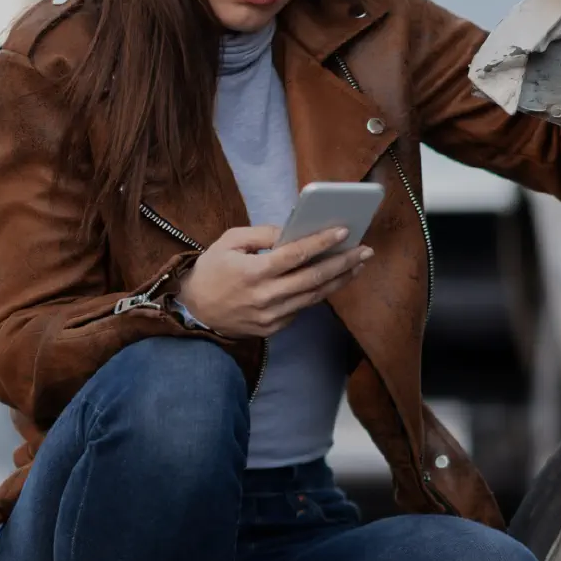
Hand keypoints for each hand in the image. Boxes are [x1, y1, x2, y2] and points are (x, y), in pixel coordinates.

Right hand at [176, 225, 371, 337]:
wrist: (194, 311)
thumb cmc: (212, 270)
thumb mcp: (229, 242)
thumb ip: (263, 235)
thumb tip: (294, 232)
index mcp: (253, 272)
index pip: (294, 255)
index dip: (321, 243)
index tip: (343, 232)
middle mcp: (265, 297)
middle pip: (313, 278)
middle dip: (343, 263)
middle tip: (365, 250)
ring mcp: (271, 317)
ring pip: (314, 297)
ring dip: (339, 280)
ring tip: (358, 264)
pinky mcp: (273, 328)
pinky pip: (302, 308)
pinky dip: (319, 293)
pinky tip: (333, 280)